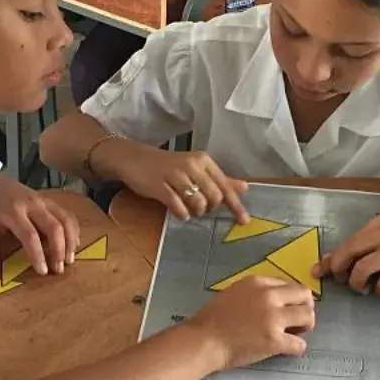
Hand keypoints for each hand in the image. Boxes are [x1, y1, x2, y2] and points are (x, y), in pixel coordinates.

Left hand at [0, 174, 80, 274]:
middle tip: (60, 269)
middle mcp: (33, 205)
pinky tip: (73, 245)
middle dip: (59, 250)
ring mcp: (45, 202)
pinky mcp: (53, 202)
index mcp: (14, 211)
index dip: (38, 254)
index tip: (42, 271)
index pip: (30, 235)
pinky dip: (74, 231)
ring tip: (69, 259)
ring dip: (70, 241)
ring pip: (66, 220)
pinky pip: (68, 215)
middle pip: (54, 227)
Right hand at [114, 145, 249, 222]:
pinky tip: (180, 213)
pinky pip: (177, 206)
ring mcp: (175, 175)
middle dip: (210, 209)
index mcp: (203, 161)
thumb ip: (219, 179)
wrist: (135, 159)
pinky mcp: (159, 185)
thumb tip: (244, 187)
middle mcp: (191, 165)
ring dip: (196, 212)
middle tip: (202, 209)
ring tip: (190, 210)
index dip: (235, 205)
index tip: (243, 220)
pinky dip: (182, 213)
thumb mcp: (196, 169)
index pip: (225, 185)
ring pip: (197, 202)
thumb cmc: (168, 166)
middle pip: (214, 196)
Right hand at [187, 276, 314, 368]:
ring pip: (308, 316)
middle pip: (305, 296)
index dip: (291, 298)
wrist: (203, 340)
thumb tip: (275, 299)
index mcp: (258, 283)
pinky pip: (300, 343)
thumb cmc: (213, 318)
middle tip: (295, 321)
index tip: (287, 309)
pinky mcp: (274, 340)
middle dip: (304, 308)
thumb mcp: (234, 292)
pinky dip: (296, 347)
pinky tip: (287, 349)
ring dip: (304, 326)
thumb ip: (256, 292)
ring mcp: (273, 318)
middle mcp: (269, 296)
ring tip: (293, 334)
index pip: (290, 284)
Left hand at [312, 216, 379, 294]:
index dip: (331, 261)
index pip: (347, 243)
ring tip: (364, 288)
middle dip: (342, 272)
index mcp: (378, 225)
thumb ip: (357, 251)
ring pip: (364, 268)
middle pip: (351, 253)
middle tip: (346, 283)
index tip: (319, 273)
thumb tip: (325, 263)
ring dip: (358, 283)